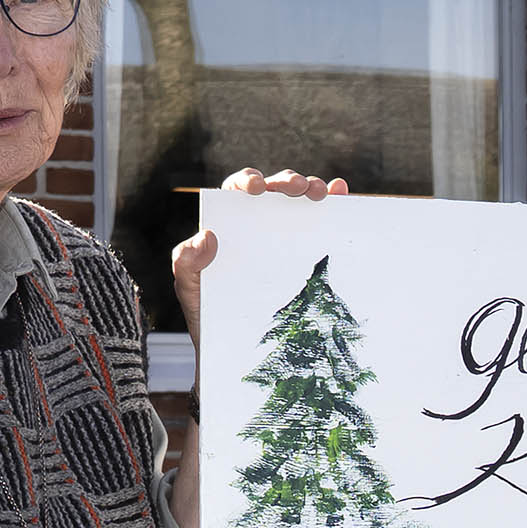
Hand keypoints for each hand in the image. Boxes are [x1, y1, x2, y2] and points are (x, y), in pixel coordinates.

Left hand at [170, 166, 350, 342]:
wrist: (236, 346)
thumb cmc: (209, 312)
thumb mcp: (190, 289)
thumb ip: (186, 262)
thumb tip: (206, 236)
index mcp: (229, 222)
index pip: (237, 190)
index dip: (247, 181)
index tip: (257, 189)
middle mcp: (258, 222)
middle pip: (274, 189)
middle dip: (287, 182)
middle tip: (299, 187)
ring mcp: (285, 234)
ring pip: (299, 199)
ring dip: (312, 188)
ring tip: (321, 193)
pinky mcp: (307, 250)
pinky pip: (321, 220)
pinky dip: (333, 201)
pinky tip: (340, 193)